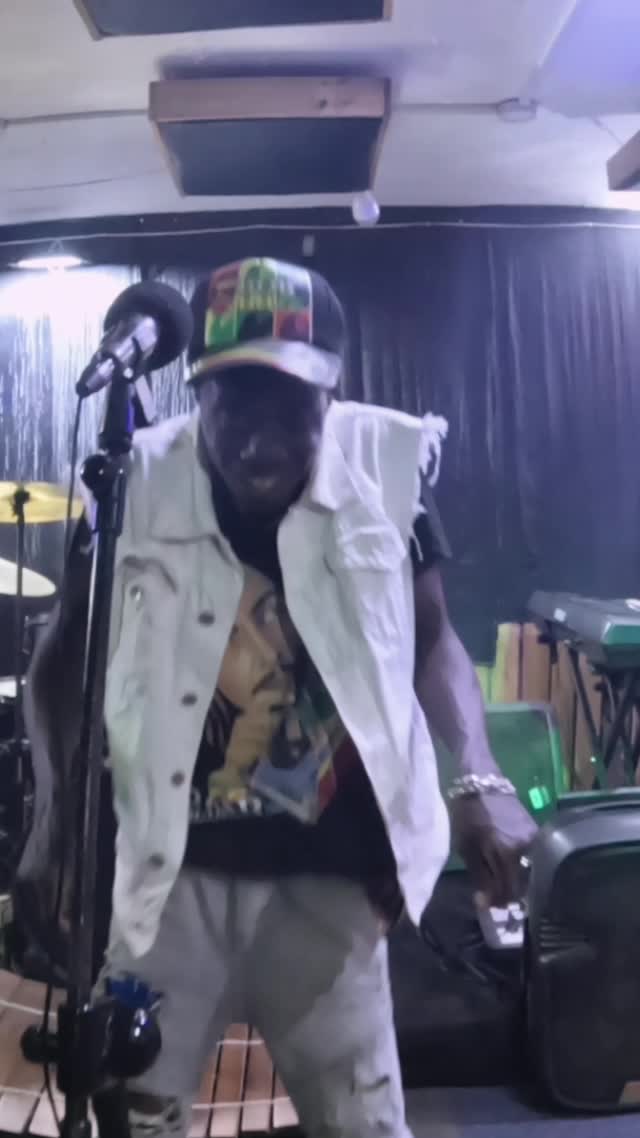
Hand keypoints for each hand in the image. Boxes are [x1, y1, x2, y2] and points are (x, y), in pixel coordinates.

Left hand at [449, 792, 536, 908]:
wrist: (482, 782)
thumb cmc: (468, 813)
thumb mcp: (467, 847)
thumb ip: (480, 877)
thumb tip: (486, 905)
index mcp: (508, 852)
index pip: (509, 891)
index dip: (497, 902)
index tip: (484, 903)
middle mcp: (527, 848)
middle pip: (521, 884)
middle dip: (506, 894)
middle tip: (491, 894)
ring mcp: (535, 840)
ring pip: (527, 872)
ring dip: (513, 881)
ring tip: (498, 880)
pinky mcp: (538, 832)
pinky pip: (530, 858)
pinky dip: (519, 866)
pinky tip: (507, 866)